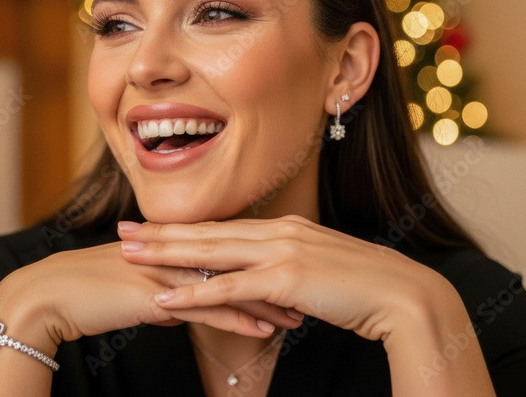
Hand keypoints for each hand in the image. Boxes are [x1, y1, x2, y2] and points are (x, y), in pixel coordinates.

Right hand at [0, 241, 302, 349]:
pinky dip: (238, 320)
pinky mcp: (155, 295)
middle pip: (235, 262)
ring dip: (267, 301)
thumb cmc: (85, 293)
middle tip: (309, 290)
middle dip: (274, 278)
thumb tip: (179, 304)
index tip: (290, 273)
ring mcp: (165, 270)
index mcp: (168, 245)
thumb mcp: (131, 287)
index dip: (259, 261)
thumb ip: (159, 289)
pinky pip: (205, 308)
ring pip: (227, 284)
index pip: (225, 250)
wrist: (45, 297)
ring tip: (300, 316)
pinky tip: (264, 330)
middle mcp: (171, 252)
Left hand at [117, 215, 453, 340]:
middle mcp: (279, 233)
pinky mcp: (286, 279)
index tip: (154, 225)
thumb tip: (275, 288)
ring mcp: (282, 252)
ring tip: (130, 255)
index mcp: (286, 229)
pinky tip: (166, 299)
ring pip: (211, 254)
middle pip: (209, 233)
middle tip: (122, 230)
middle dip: (162, 233)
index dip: (187, 228)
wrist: (403, 295)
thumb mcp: (323, 273)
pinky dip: (195, 295)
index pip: (226, 228)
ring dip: (167, 255)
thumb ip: (294, 274)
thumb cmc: (366, 288)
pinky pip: (230, 289)